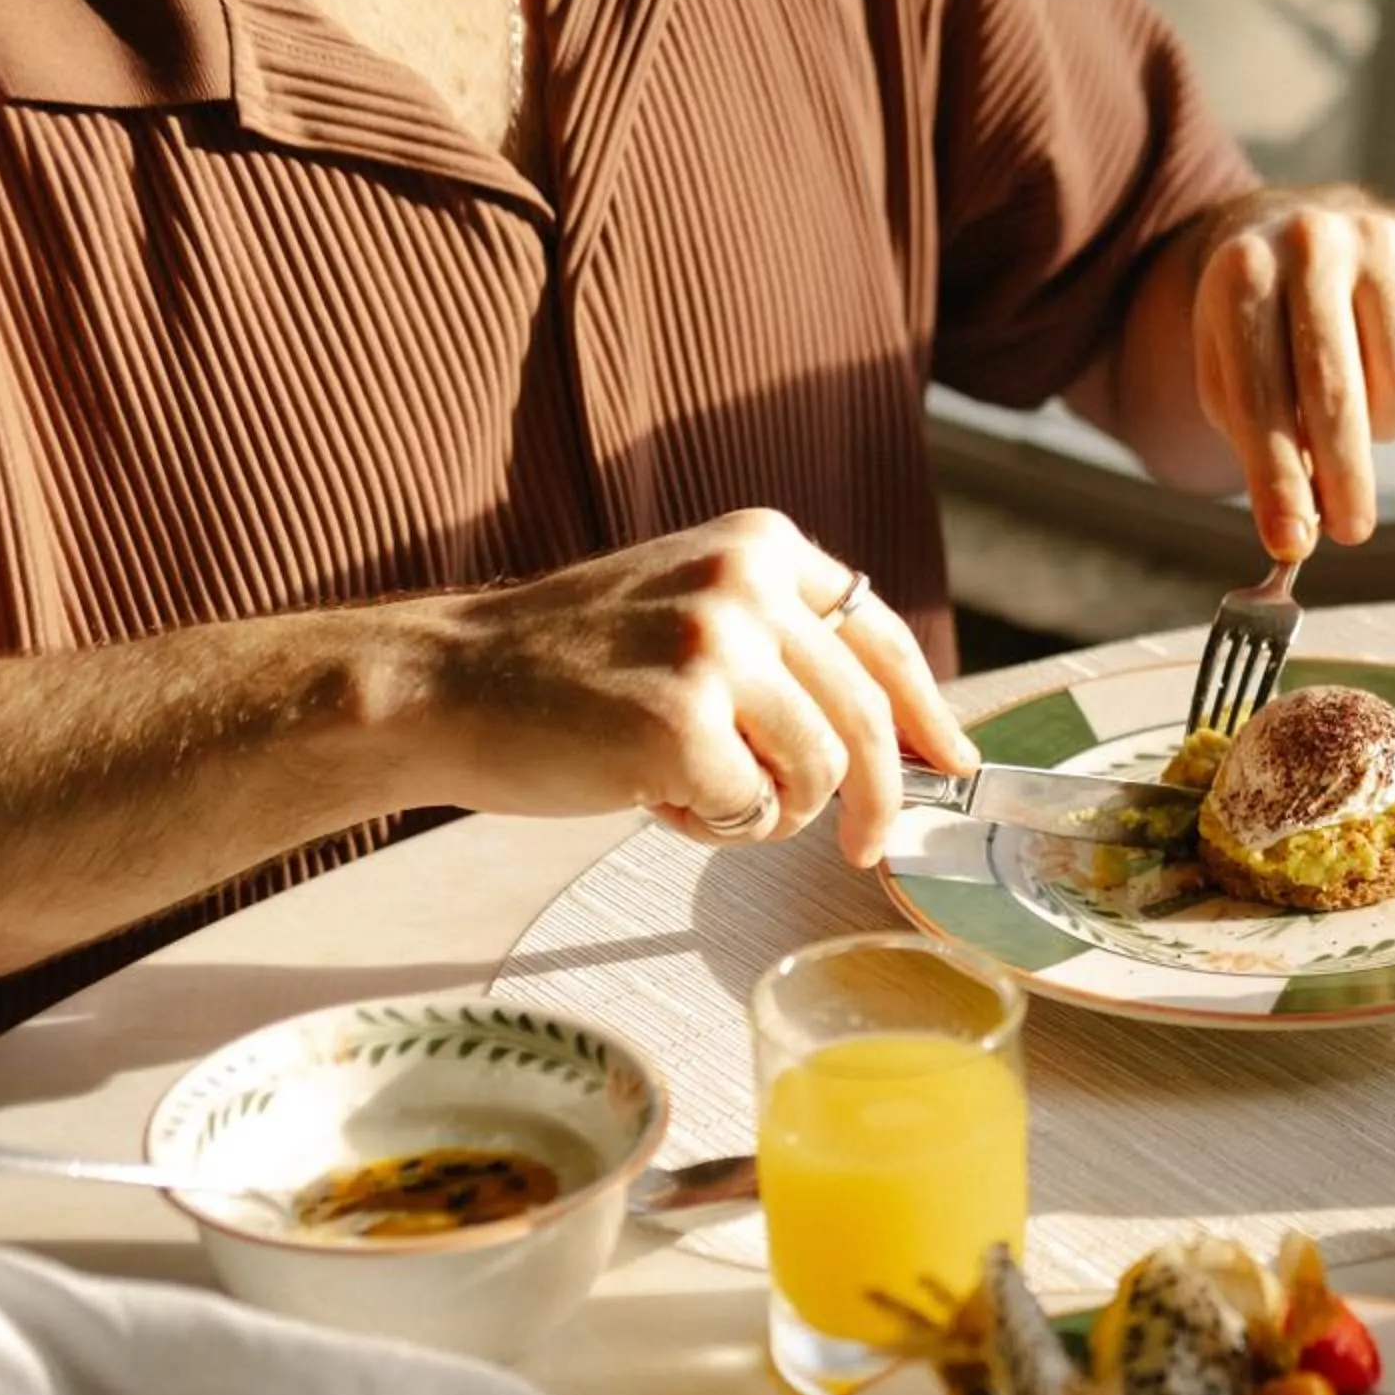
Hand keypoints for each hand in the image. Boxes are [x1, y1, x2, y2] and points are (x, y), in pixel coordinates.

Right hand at [414, 510, 979, 865]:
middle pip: (868, 717)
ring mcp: (714, 648)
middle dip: (878, 799)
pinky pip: (751, 812)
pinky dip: (711, 826)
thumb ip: (786, 650)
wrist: (440, 683)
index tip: (953, 765)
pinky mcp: (680, 721)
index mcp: (761, 545)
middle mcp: (747, 581)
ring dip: (768, 811)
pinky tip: (647, 795)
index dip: (929, 713)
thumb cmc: (568, 670)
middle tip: (865, 850)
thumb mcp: (689, 611)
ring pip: (819, 773)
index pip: (882, 636)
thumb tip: (906, 737)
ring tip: (691, 788)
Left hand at [1190, 190, 1394, 560]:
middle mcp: (1311, 243)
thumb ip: (1259, 446)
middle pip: (1337, 391)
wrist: (1295, 233)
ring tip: (1357, 412)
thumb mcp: (1231, 375)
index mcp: (1241, 274)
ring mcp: (1380, 239)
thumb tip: (1300, 530)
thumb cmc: (1261, 331)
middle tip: (1351, 530)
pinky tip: (1389, 366)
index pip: (1261, 398)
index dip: (1276, 480)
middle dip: (1343, 476)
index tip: (1291, 543)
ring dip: (1383, 425)